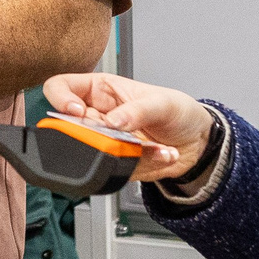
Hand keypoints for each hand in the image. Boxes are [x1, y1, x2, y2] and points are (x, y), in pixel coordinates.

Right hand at [43, 72, 213, 179]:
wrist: (198, 142)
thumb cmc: (179, 111)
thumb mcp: (162, 102)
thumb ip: (137, 110)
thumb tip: (112, 121)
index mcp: (100, 90)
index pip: (61, 88)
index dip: (61, 99)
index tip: (76, 111)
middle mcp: (98, 116)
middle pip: (73, 129)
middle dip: (102, 137)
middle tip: (126, 137)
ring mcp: (106, 142)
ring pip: (97, 154)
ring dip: (132, 153)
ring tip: (158, 146)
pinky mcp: (116, 163)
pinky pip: (119, 171)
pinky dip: (145, 164)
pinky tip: (162, 154)